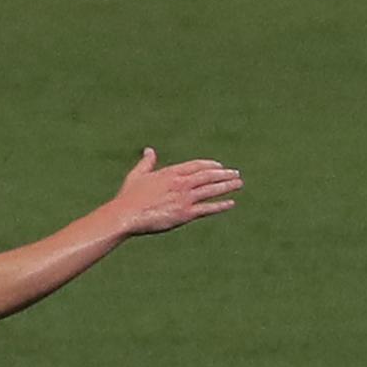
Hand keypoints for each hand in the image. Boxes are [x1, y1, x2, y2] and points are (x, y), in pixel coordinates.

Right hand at [115, 148, 242, 234]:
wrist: (126, 215)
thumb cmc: (129, 197)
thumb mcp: (137, 175)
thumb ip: (146, 163)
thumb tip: (149, 150)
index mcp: (170, 173)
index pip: (196, 165)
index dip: (210, 165)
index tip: (220, 166)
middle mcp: (180, 183)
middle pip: (208, 176)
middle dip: (224, 174)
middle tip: (236, 174)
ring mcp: (184, 198)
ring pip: (211, 190)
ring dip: (227, 186)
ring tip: (239, 184)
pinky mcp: (185, 214)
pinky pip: (207, 209)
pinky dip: (220, 205)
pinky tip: (231, 203)